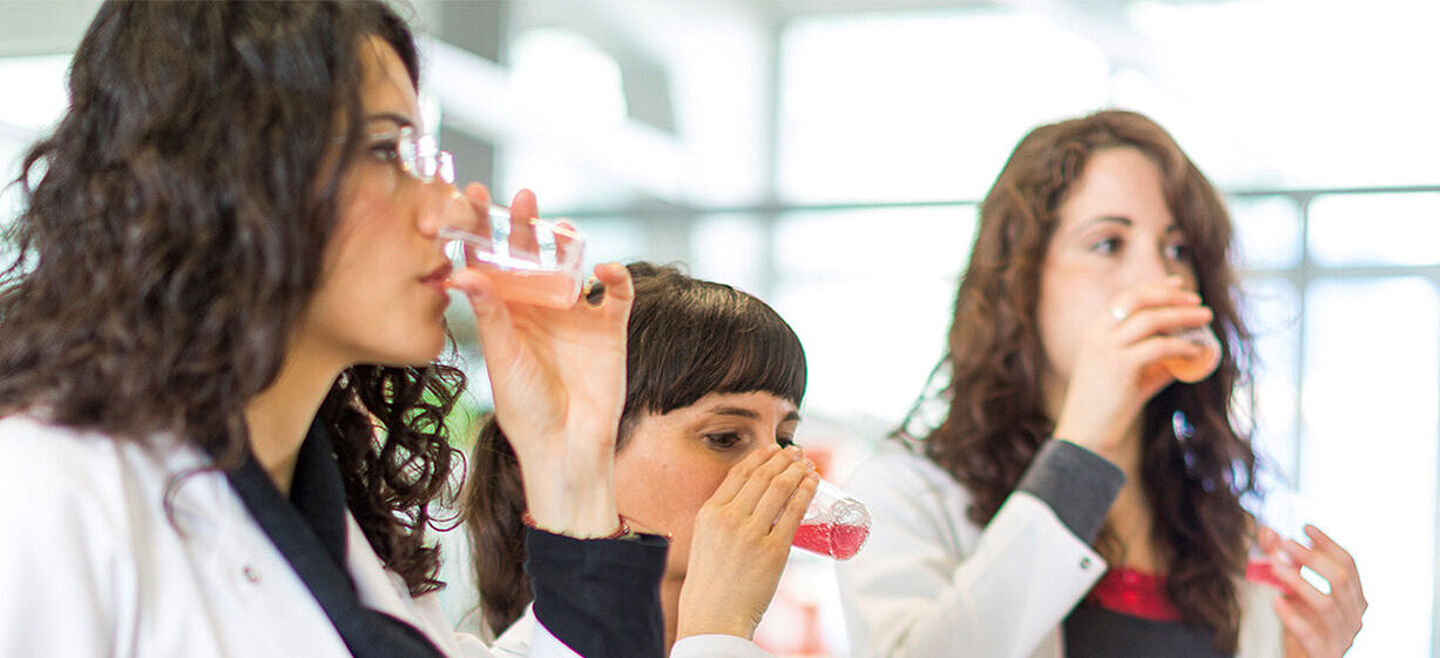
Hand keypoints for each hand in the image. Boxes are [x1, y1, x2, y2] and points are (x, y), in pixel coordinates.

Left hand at [449, 186, 633, 537]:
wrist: (568, 447)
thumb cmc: (526, 411)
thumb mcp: (504, 359)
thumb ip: (490, 314)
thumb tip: (462, 271)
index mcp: (507, 315)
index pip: (491, 264)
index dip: (481, 232)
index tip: (468, 198)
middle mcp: (540, 310)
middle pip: (533, 256)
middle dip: (527, 226)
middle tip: (522, 196)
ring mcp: (576, 317)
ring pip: (574, 266)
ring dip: (569, 244)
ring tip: (560, 227)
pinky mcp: (608, 329)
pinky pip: (616, 293)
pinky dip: (615, 276)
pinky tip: (603, 270)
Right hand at [677, 444, 817, 640]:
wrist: (713, 616)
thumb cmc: (710, 583)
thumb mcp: (705, 541)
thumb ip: (721, 520)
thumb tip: (748, 503)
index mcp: (709, 513)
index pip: (738, 474)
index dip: (759, 457)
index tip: (773, 449)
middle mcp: (729, 519)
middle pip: (762, 477)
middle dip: (783, 459)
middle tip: (797, 452)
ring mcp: (751, 534)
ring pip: (780, 490)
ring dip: (797, 472)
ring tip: (808, 465)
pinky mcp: (773, 551)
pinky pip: (794, 513)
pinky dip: (805, 493)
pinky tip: (813, 484)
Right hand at [1052, 277, 1211, 461]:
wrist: (1086, 435)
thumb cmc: (1108, 409)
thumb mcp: (1131, 378)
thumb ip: (1156, 362)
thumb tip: (1191, 352)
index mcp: (1094, 333)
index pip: (1126, 298)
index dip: (1155, 287)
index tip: (1180, 285)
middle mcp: (1097, 335)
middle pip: (1138, 299)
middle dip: (1171, 295)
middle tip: (1197, 301)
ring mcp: (1106, 349)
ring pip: (1151, 319)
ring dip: (1183, 316)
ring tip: (1205, 319)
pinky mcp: (1119, 366)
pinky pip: (1159, 347)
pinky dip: (1182, 346)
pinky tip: (1196, 351)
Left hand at [1270, 525, 1365, 656]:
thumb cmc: (1302, 621)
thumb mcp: (1292, 590)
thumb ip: (1280, 560)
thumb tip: (1267, 531)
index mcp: (1354, 597)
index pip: (1349, 565)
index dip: (1328, 544)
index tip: (1305, 527)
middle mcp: (1355, 616)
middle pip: (1340, 580)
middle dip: (1311, 558)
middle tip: (1284, 544)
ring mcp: (1343, 636)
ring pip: (1326, 604)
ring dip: (1299, 581)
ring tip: (1274, 567)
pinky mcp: (1325, 653)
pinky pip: (1310, 633)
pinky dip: (1293, 616)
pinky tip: (1276, 601)